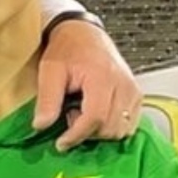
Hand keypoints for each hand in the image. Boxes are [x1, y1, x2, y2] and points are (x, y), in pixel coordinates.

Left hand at [34, 18, 140, 149]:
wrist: (85, 34)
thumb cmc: (67, 49)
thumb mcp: (50, 71)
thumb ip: (47, 99)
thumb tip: (41, 126)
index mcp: (102, 78)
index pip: (95, 117)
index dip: (76, 135)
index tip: (61, 143)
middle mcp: (123, 85)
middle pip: (109, 127)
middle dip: (86, 132)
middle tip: (68, 115)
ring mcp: (133, 91)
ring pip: (121, 129)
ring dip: (99, 131)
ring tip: (80, 112)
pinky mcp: (137, 95)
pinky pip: (129, 123)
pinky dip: (111, 126)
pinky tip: (95, 113)